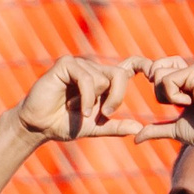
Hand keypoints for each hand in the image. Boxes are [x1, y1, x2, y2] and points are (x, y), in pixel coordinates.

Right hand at [13, 55, 151, 144]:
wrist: (38, 126)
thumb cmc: (64, 125)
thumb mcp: (95, 128)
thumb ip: (114, 126)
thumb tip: (138, 128)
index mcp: (103, 81)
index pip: (129, 66)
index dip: (144, 65)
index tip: (154, 75)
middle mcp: (94, 69)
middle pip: (120, 74)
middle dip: (117, 96)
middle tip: (106, 113)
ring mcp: (80, 65)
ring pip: (103, 78)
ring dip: (94, 101)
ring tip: (81, 111)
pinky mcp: (66, 64)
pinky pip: (87, 78)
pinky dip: (86, 97)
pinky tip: (81, 110)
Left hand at [135, 58, 193, 148]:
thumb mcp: (176, 130)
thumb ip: (157, 129)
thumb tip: (136, 139)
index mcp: (187, 79)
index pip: (159, 69)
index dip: (154, 79)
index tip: (165, 98)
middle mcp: (191, 69)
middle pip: (155, 69)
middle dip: (159, 92)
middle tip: (180, 104)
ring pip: (159, 73)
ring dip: (167, 95)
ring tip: (188, 104)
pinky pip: (168, 80)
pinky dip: (174, 97)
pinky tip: (191, 103)